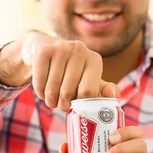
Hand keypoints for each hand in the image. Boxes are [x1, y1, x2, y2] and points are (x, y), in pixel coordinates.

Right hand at [0, 31, 118, 110]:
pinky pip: (39, 83)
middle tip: (60, 105)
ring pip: (52, 89)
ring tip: (51, 99)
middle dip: (62, 104)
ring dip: (50, 100)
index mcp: (94, 59)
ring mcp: (61, 48)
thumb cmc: (70, 69)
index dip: (79, 105)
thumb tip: (112, 95)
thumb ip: (102, 90)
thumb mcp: (88, 78)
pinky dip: (40, 93)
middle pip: (68, 92)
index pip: (88, 92)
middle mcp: (80, 50)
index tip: (75, 105)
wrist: (43, 46)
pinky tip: (43, 91)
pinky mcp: (44, 51)